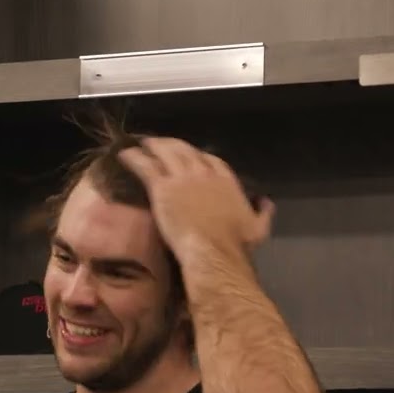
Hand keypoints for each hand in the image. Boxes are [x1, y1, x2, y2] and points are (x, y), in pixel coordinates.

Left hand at [118, 137, 274, 259]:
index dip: (200, 157)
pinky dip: (135, 158)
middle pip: (187, 151)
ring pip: (166, 152)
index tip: (193, 158)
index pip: (212, 160)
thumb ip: (263, 213)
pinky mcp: (163, 188)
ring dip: (154, 146)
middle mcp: (204, 174)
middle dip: (175, 145)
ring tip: (145, 143)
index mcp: (226, 181)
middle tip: (163, 145)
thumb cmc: (235, 244)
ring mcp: (182, 178)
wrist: (213, 250)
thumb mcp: (258, 228)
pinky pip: (146, 166)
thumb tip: (267, 203)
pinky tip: (126, 154)